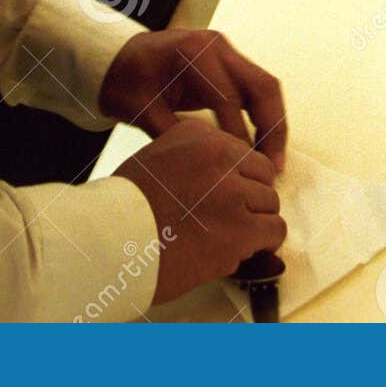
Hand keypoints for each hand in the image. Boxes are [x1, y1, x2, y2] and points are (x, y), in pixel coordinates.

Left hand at [101, 29, 287, 169]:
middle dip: (272, 128)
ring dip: (274, 123)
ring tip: (273, 160)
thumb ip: (173, 135)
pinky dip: (264, 116)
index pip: (228, 98)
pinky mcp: (229, 62)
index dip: (240, 135)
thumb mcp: (141, 110)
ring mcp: (226, 51)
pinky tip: (262, 145)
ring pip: (266, 87)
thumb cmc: (125, 81)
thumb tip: (206, 167)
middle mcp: (216, 46)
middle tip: (273, 166)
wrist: (118, 58)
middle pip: (262, 86)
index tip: (244, 167)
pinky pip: (257, 88)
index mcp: (192, 53)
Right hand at [114, 120, 285, 303]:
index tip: (227, 196)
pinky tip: (241, 251)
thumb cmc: (124, 209)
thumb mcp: (155, 159)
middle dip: (250, 199)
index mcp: (198, 136)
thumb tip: (218, 176)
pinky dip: (263, 244)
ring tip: (229, 238)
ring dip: (255, 223)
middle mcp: (221, 157)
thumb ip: (191, 158)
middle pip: (262, 175)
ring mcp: (234, 193)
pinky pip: (275, 231)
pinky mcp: (242, 229)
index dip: (237, 179)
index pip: (242, 153)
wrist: (110, 242)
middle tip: (230, 219)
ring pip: (271, 204)